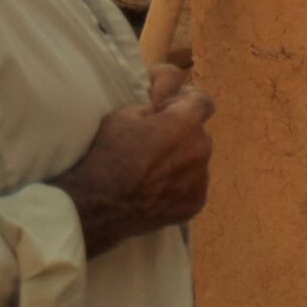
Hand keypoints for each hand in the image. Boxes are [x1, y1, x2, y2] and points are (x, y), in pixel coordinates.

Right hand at [51, 76, 215, 253]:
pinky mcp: (197, 203)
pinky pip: (193, 187)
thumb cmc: (110, 154)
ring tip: (154, 171)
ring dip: (182, 161)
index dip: (188, 101)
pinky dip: (180, 185)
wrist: (102, 205)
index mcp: (185, 124)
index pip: (204, 102)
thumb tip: (163, 111)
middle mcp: (201, 150)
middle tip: (157, 144)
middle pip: (199, 135)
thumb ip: (152, 109)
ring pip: (197, 162)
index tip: (173, 108)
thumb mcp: (123, 115)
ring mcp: (201, 180)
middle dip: (183, 134)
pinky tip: (157, 190)